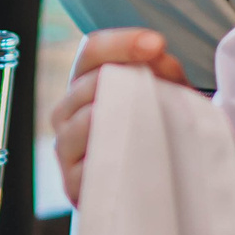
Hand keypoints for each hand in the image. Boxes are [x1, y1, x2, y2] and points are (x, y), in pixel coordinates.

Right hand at [48, 29, 188, 208]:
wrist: (160, 191)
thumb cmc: (160, 136)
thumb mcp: (168, 98)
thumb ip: (163, 72)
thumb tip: (159, 56)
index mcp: (85, 84)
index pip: (92, 51)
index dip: (122, 43)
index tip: (156, 44)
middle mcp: (67, 112)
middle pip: (89, 83)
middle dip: (130, 81)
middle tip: (169, 88)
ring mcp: (65, 148)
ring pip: (84, 121)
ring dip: (121, 117)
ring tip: (154, 122)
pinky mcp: (72, 184)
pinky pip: (85, 166)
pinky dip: (112, 157)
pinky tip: (137, 155)